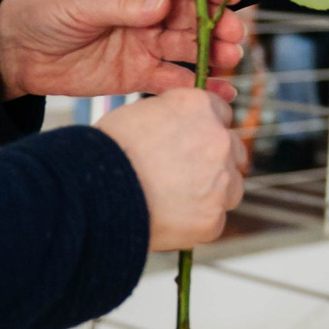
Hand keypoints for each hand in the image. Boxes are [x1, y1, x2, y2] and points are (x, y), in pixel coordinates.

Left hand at [0, 0, 249, 100]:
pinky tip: (218, 93)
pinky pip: (173, 80)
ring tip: (229, 60)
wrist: (16, 52)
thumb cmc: (44, 9)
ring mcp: (146, 42)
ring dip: (213, 52)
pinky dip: (197, 86)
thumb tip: (163, 3)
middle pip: (194, 13)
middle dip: (217, 22)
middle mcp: (148, 9)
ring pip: (189, 46)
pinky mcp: (139, 74)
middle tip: (233, 34)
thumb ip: (123, 3)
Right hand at [96, 87, 246, 250]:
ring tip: (176, 199)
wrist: (95, 192)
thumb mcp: (141, 113)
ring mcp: (220, 181)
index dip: (204, 130)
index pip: (221, 114)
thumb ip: (173, 116)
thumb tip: (182, 126)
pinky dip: (197, 221)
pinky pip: (214, 219)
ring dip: (213, 192)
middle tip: (185, 174)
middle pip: (232, 150)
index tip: (193, 142)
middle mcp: (218, 139)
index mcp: (199, 107)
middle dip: (215, 161)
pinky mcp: (213, 219)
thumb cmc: (108, 151)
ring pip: (231, 187)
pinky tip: (170, 218)